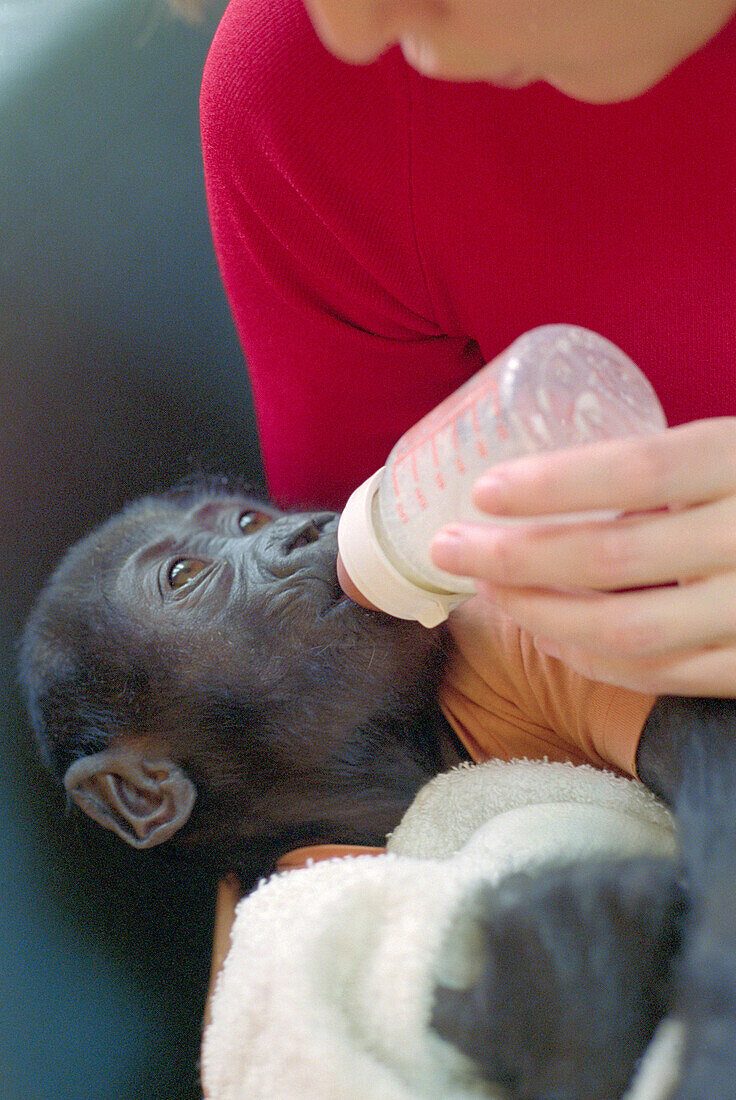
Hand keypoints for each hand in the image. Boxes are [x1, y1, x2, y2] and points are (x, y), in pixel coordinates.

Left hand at [430, 418, 735, 696]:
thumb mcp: (733, 453)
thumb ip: (670, 469)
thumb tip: (543, 488)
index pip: (639, 469)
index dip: (554, 483)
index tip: (482, 489)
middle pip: (615, 555)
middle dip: (515, 555)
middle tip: (449, 545)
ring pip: (627, 630)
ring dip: (540, 614)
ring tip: (488, 590)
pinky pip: (660, 676)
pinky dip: (591, 658)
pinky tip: (547, 634)